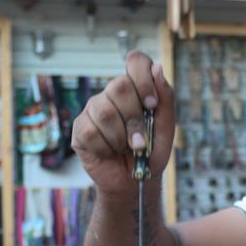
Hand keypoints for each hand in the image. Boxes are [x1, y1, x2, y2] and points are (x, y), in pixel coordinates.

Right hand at [71, 51, 174, 197]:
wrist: (135, 183)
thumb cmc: (151, 153)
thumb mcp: (165, 128)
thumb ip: (165, 99)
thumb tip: (158, 68)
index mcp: (135, 89)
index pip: (136, 61)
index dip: (143, 79)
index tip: (151, 105)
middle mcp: (111, 95)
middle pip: (119, 87)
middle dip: (134, 119)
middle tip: (140, 140)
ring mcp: (93, 111)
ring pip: (105, 112)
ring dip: (122, 138)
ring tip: (126, 149)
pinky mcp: (80, 130)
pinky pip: (91, 132)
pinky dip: (107, 148)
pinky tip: (110, 153)